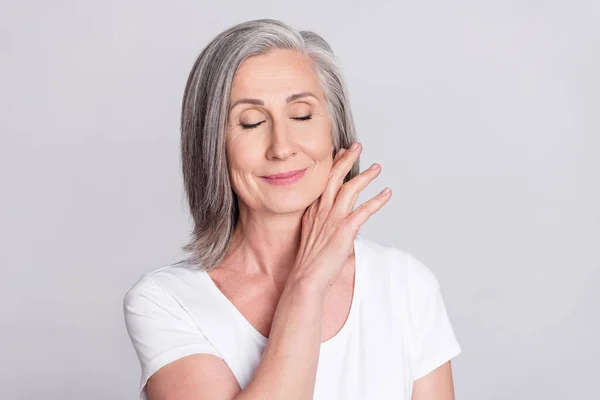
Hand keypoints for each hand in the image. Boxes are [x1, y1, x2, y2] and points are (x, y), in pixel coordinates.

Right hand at [289, 142, 391, 290]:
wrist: (306, 277)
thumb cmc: (309, 262)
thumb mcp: (312, 237)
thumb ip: (323, 226)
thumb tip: (336, 225)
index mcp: (312, 211)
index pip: (322, 181)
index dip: (332, 165)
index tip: (339, 152)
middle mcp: (321, 210)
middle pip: (335, 177)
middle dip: (347, 159)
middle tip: (357, 146)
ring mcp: (333, 218)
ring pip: (351, 188)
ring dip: (366, 176)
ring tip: (377, 167)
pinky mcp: (345, 229)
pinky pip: (365, 210)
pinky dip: (378, 200)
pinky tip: (387, 193)